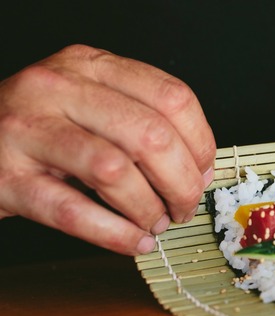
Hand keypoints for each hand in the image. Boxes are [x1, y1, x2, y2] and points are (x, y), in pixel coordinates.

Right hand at [0, 45, 215, 254]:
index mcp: (89, 65)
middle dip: (182, 182)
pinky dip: (116, 234)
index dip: (200, 143)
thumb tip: (199, 167)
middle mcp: (57, 88)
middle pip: (150, 135)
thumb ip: (139, 117)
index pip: (172, 97)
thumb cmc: (41, 127)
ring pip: (113, 171)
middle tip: (184, 206)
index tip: (203, 172)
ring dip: (149, 207)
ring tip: (158, 223)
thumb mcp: (88, 101)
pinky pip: (73, 211)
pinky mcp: (5, 177)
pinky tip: (135, 241)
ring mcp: (27, 130)